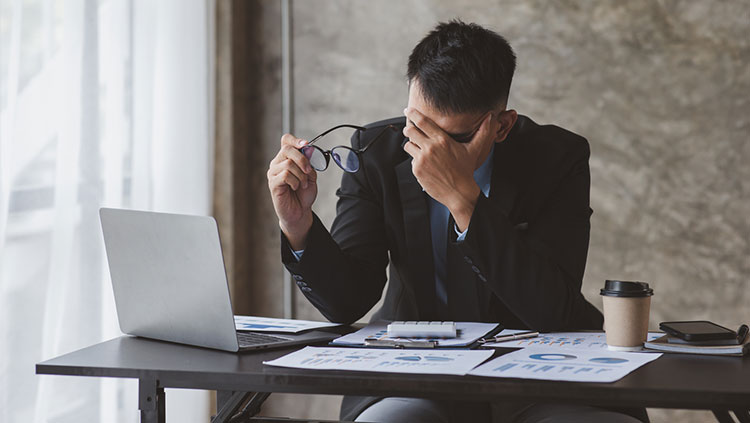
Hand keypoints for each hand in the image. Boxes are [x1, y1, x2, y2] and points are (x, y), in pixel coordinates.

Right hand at [267, 134, 317, 249]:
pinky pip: (285, 175)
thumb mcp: (311, 175)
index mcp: (286, 158)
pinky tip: (296, 187)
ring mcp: (273, 173)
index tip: (306, 145)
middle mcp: (277, 163)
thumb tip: (309, 151)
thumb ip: (310, 163)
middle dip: (302, 159)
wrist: (300, 211)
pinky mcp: (273, 183)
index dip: (295, 140)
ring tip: (303, 184)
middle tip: (308, 171)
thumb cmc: (303, 194)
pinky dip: (295, 181)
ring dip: (301, 175)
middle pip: (287, 149)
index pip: (286, 141)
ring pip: (288, 164)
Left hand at [402, 108, 500, 231]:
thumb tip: (491, 116)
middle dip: (409, 129)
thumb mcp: (474, 149)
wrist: (459, 192)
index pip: (422, 121)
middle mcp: (430, 148)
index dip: (413, 114)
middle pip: (410, 131)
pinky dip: (415, 160)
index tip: (409, 110)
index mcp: (442, 140)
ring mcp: (422, 159)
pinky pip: (411, 159)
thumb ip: (482, 132)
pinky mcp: (417, 170)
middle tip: (411, 129)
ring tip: (420, 148)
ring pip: (408, 145)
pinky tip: (425, 164)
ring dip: (412, 145)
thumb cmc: (465, 170)